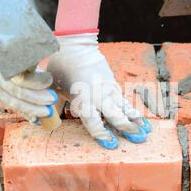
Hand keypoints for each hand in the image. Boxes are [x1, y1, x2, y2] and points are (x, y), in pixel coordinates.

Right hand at [0, 19, 56, 120]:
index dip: (37, 81)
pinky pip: (8, 105)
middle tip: (53, 100)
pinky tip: (35, 116)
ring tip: (47, 112)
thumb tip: (45, 70)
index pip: (20, 77)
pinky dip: (22, 111)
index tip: (49, 80)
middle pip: (18, 93)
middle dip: (38, 99)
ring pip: (13, 103)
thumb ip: (24, 58)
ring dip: (32, 109)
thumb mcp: (7, 47)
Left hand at [47, 33, 150, 148]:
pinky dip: (134, 112)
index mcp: (82, 97)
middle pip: (115, 114)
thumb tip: (44, 121)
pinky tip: (143, 122)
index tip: (111, 144)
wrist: (75, 46)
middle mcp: (98, 95)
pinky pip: (125, 102)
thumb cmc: (61, 69)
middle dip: (126, 127)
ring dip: (136, 121)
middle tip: (138, 140)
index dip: (102, 133)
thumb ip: (54, 107)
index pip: (93, 120)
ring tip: (146, 133)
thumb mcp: (53, 88)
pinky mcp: (114, 86)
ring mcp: (108, 89)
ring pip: (124, 108)